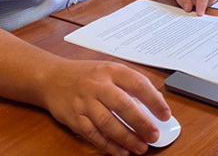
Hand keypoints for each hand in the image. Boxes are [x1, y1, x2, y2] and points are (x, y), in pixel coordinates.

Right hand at [41, 59, 170, 155]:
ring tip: (141, 147)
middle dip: (141, 123)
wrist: (52, 78)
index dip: (154, 100)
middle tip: (154, 135)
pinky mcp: (75, 118)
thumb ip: (128, 85)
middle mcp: (97, 85)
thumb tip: (154, 106)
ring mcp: (84, 102)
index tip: (165, 114)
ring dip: (127, 138)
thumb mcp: (108, 70)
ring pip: (108, 123)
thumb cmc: (86, 75)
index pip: (137, 83)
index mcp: (110, 70)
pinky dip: (108, 146)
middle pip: (122, 105)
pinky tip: (121, 152)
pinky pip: (94, 135)